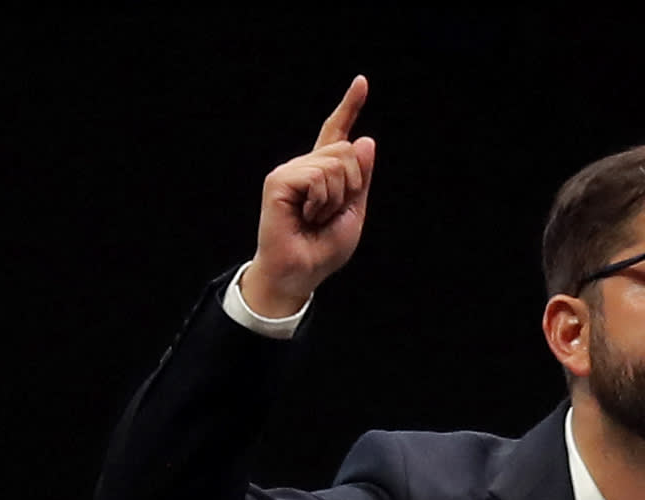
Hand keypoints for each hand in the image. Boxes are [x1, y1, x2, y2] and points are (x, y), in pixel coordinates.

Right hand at [242, 75, 376, 315]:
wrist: (301, 272)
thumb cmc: (323, 248)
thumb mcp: (354, 210)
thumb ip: (361, 177)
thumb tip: (366, 138)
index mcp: (323, 171)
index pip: (337, 133)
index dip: (350, 107)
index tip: (362, 82)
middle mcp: (305, 165)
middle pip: (349, 151)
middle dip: (351, 187)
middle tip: (329, 214)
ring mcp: (290, 171)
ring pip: (336, 164)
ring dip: (336, 198)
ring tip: (315, 217)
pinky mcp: (278, 181)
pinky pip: (317, 176)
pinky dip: (321, 200)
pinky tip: (306, 215)